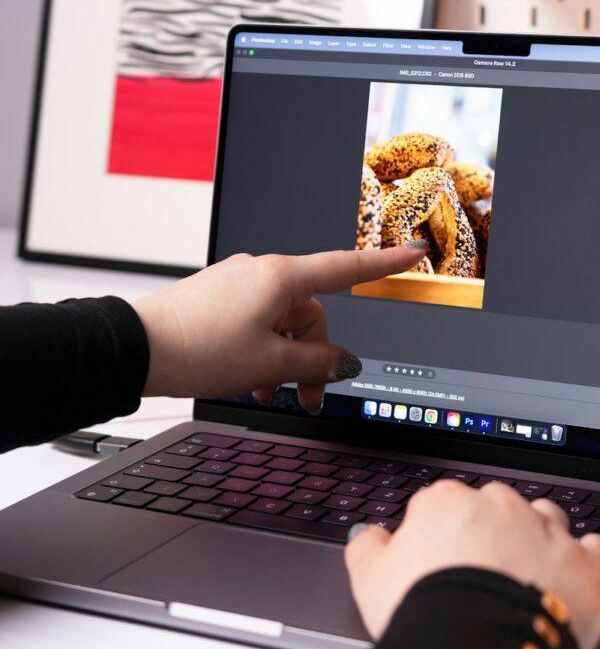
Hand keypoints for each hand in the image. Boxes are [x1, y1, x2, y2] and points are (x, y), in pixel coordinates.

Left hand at [133, 245, 424, 409]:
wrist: (136, 349)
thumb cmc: (198, 347)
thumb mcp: (270, 362)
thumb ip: (317, 362)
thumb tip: (344, 362)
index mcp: (281, 277)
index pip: (347, 266)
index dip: (385, 262)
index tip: (412, 252)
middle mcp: (262, 274)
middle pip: (311, 314)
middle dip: (314, 357)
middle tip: (308, 397)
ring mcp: (239, 285)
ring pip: (283, 323)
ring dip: (285, 360)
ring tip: (271, 393)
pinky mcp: (221, 300)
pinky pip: (258, 323)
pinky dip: (263, 351)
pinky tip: (252, 380)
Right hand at [345, 481, 599, 648]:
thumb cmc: (423, 612)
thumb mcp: (370, 578)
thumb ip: (368, 546)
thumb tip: (369, 535)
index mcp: (449, 502)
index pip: (446, 502)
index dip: (444, 531)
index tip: (444, 557)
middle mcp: (500, 504)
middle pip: (498, 505)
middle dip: (493, 529)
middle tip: (483, 570)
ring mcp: (545, 530)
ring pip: (547, 516)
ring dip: (541, 534)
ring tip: (531, 569)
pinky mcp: (583, 563)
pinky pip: (596, 546)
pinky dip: (589, 556)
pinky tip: (578, 570)